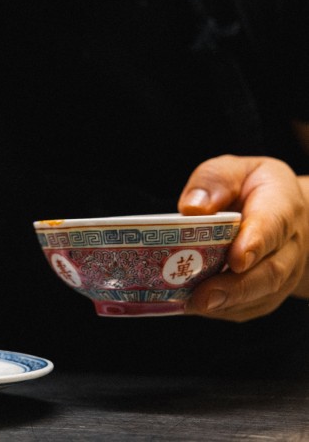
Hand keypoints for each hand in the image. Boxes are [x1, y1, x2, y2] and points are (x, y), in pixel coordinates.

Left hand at [179, 155, 307, 320]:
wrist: (280, 213)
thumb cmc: (249, 188)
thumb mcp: (233, 170)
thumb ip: (214, 182)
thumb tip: (192, 208)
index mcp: (281, 206)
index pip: (274, 226)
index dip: (255, 244)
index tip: (237, 259)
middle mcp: (289, 246)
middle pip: (270, 272)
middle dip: (236, 287)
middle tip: (203, 296)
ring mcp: (282, 273)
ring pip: (260, 296)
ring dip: (224, 303)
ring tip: (190, 304)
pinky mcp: (267, 294)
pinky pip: (247, 308)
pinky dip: (220, 310)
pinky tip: (192, 306)